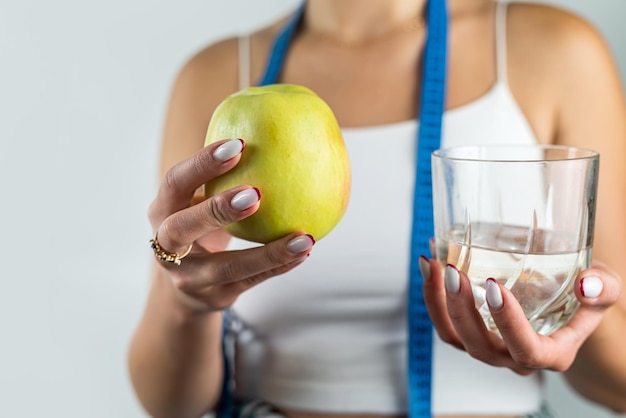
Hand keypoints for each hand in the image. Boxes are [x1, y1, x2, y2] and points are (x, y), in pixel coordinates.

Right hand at [147, 138, 314, 311]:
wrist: (188, 288)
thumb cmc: (202, 226)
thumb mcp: (199, 200)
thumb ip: (222, 173)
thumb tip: (267, 113)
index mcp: (162, 210)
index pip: (174, 183)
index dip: (201, 165)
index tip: (237, 145)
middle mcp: (167, 246)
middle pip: (182, 228)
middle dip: (216, 210)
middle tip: (257, 194)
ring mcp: (189, 277)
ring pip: (226, 267)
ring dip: (268, 253)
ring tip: (304, 238)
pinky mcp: (215, 297)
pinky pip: (250, 282)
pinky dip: (278, 266)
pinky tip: (304, 251)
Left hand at [420, 256, 621, 374]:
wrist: (567, 298)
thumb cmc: (585, 295)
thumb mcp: (606, 288)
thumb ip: (603, 287)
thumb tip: (587, 285)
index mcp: (551, 353)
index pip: (527, 349)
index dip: (508, 323)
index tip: (494, 285)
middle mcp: (514, 356)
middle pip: (480, 346)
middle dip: (462, 309)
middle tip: (453, 271)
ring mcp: (488, 347)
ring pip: (454, 337)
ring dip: (438, 302)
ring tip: (433, 264)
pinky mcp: (468, 332)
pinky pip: (444, 322)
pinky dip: (432, 294)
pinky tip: (429, 262)